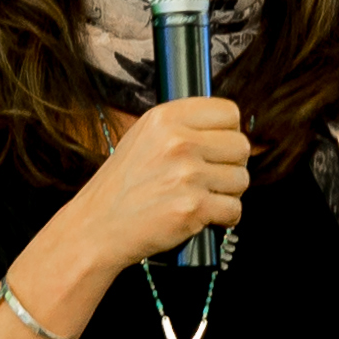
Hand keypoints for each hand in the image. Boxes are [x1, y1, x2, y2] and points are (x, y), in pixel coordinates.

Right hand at [63, 94, 248, 274]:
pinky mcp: (193, 208)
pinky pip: (234, 209)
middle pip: (241, 146)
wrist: (97, 227)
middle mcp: (178, 142)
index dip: (228, 132)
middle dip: (231, 165)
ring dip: (228, 193)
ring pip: (241, 179)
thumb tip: (226, 128)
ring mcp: (187, 175)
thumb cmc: (121, 186)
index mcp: (166, 118)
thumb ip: (182, 127)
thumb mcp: (143, 137)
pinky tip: (202, 215)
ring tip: (201, 197)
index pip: (229, 112)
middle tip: (210, 178)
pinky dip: (223, 218)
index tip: (218, 147)